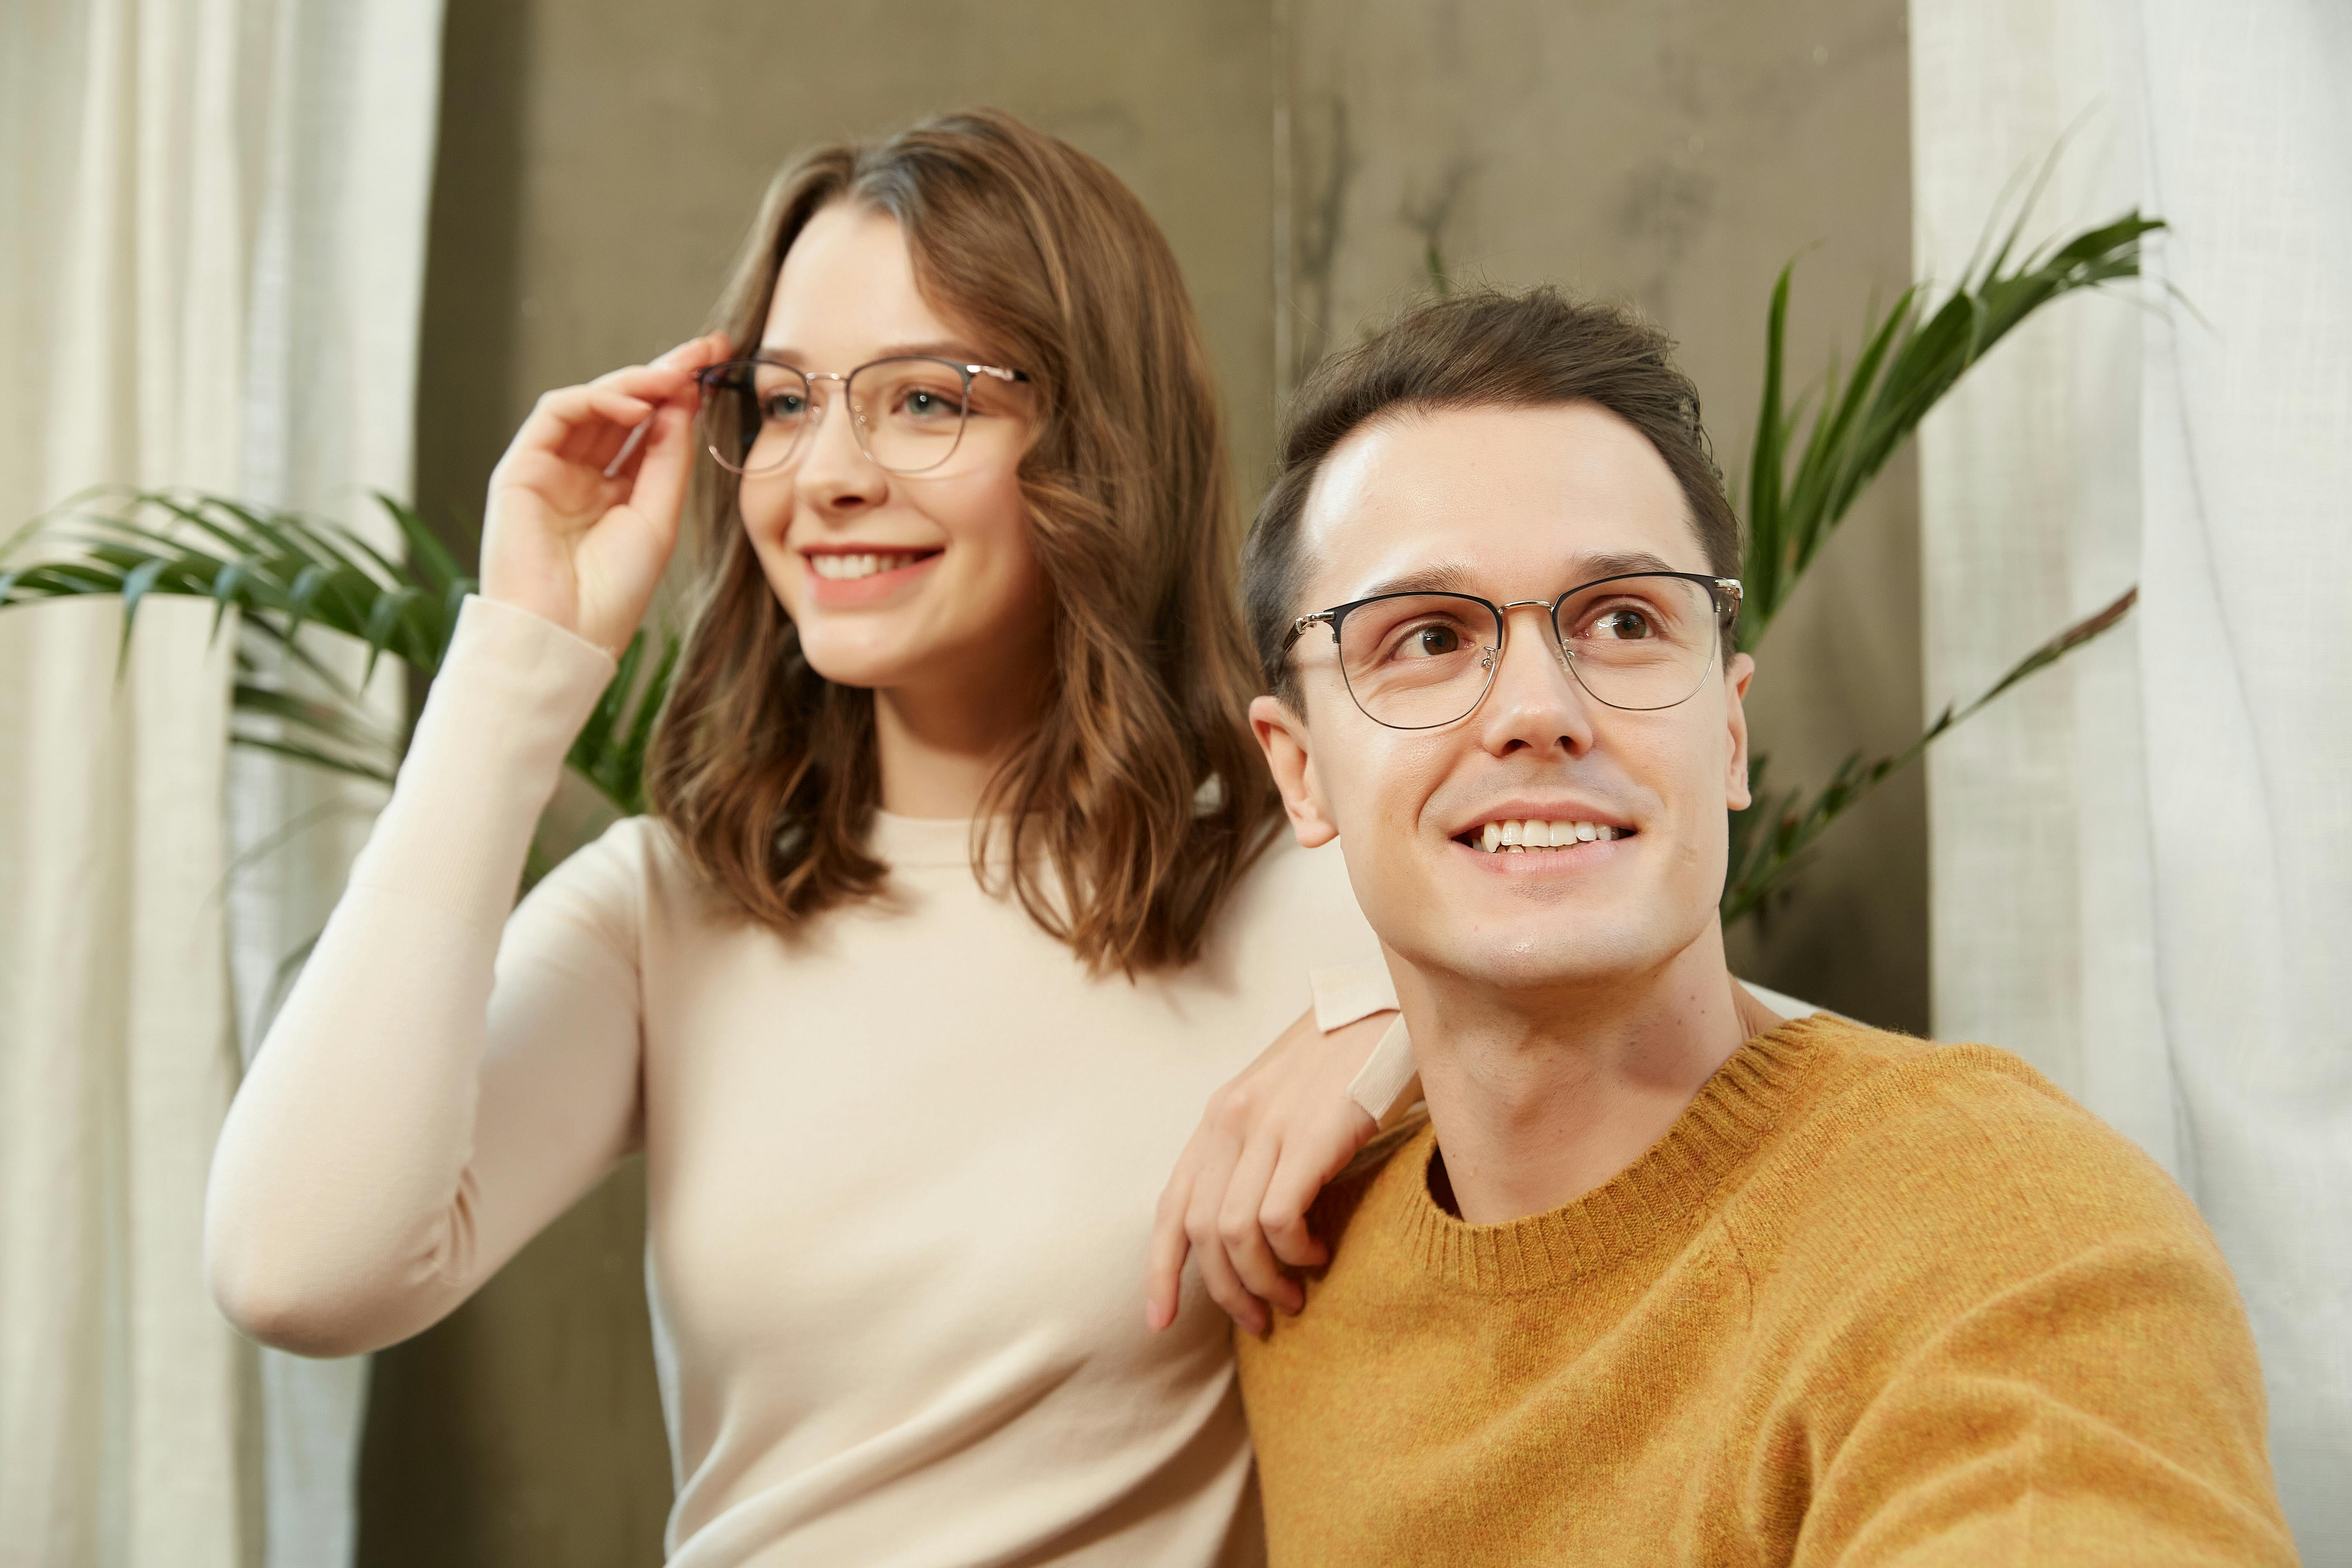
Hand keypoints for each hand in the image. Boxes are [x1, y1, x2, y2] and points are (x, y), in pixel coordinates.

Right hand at [481, 332, 731, 658]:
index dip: (681, 395)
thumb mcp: (659, 518)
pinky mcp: (519, 466)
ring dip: (637, 381)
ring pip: (592, 403)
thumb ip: (669, 458)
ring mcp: (549, 469)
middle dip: (665, 374)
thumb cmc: (613, 593)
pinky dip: (598, 398)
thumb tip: (686, 401)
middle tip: (707, 350)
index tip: (719, 365)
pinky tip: (638, 402)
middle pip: (624, 408)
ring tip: (678, 375)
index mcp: (615, 493)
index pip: (649, 429)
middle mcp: (581, 476)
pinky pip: (558, 412)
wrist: (565, 635)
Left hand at [1145, 1006, 1394, 1334]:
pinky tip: (1318, 1254)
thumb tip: (1248, 1224)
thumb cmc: (1344, 1064)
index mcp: (1220, 1116)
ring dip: (1262, 1280)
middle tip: (1259, 1318)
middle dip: (1225, 1289)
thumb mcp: (1281, 1101)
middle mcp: (1233, 1120)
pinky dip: (1294, 1249)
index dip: (1160, 1268)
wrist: (1392, 1012)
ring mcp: (1270, 1126)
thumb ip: (1256, 1150)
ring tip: (1294, 1294)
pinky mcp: (1313, 1135)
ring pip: (1235, 1232)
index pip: (1172, 1205)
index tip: (1160, 1319)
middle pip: (1201, 1230)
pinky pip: (1279, 1216)